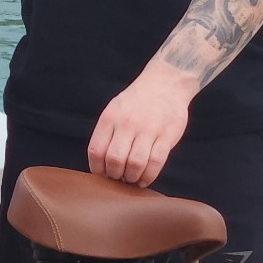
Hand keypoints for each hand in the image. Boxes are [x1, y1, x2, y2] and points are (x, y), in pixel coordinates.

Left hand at [88, 68, 195, 185]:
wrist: (166, 83)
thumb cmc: (137, 100)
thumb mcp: (115, 108)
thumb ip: (107, 132)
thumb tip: (100, 162)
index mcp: (110, 117)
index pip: (96, 151)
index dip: (97, 169)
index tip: (102, 174)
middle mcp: (127, 123)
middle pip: (115, 161)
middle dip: (115, 175)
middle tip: (119, 177)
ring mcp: (148, 129)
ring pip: (135, 164)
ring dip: (131, 178)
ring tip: (131, 178)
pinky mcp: (166, 135)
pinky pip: (155, 163)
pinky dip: (148, 176)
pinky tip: (144, 179)